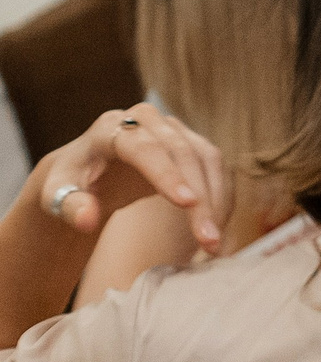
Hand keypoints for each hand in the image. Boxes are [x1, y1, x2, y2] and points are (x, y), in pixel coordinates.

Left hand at [37, 104, 228, 252]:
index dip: (167, 175)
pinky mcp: (192, 142)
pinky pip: (216, 167)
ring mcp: (174, 129)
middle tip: (208, 240)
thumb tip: (87, 220)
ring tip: (214, 241)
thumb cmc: (73, 182)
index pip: (146, 148)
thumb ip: (69, 206)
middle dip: (201, 199)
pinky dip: (221, 197)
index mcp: (110, 128)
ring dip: (217, 200)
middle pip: (183, 154)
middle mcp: (147, 120)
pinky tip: (216, 226)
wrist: (91, 171)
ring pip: (207, 159)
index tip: (187, 203)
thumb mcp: (57, 195)